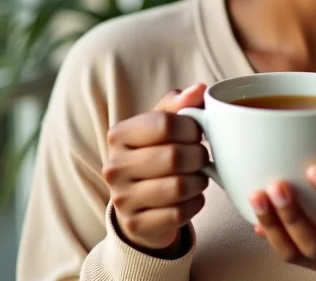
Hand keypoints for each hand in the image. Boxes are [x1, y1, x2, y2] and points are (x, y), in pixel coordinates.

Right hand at [102, 84, 208, 253]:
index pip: (165, 123)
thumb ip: (181, 104)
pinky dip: (195, 203)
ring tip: (197, 175)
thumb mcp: (162, 123)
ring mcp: (122, 199)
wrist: (138, 200)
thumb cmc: (155, 151)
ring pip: (179, 187)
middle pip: (174, 156)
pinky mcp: (136, 225)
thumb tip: (199, 89)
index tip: (197, 132)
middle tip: (201, 156)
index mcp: (119, 135)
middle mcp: (114, 167)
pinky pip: (179, 213)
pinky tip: (191, 196)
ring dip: (199, 180)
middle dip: (198, 155)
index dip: (191, 127)